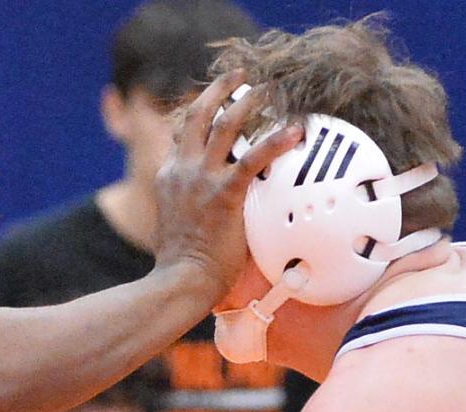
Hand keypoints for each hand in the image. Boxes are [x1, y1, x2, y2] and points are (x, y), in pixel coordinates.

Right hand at [152, 69, 302, 301]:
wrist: (179, 281)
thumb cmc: (181, 266)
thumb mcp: (175, 226)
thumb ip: (187, 209)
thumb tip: (204, 214)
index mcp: (168, 176)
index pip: (182, 134)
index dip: (198, 113)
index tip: (213, 102)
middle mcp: (181, 170)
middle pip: (199, 115)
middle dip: (219, 89)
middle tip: (239, 76)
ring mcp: (201, 180)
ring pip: (225, 124)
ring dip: (247, 101)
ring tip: (268, 88)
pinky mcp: (223, 193)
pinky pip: (254, 158)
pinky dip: (276, 141)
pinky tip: (296, 131)